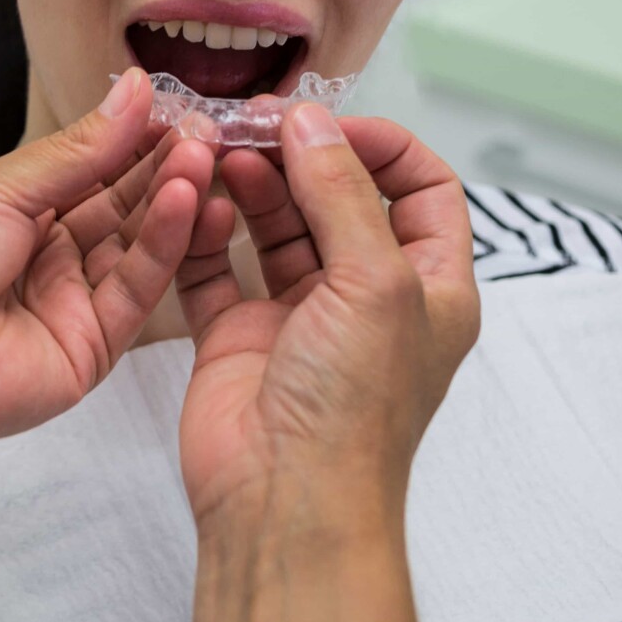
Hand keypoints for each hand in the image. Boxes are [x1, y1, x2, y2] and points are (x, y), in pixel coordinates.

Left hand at [0, 67, 218, 453]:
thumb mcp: (4, 187)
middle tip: (211, 130)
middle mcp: (53, 255)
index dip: (138, 140)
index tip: (183, 108)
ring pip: (139, 245)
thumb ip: (80, 148)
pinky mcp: (95, 346)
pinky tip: (186, 200)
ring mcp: (76, 301)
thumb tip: (138, 89)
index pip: (95, 170)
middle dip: (166, 166)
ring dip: (173, 200)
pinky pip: (138, 289)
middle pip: (123, 206)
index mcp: (21, 212)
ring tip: (205, 156)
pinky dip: (164, 244)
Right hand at [176, 105, 479, 524]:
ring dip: (248, 183)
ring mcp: (298, 313)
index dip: (379, 145)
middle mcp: (363, 295)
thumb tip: (313, 124)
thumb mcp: (373, 283)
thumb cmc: (351, 415)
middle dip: (297, 154)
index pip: (420, 189)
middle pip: (335, 197)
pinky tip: (194, 202)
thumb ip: (342, 193)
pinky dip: (203, 229)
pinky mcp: (237, 331)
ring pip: (272, 223)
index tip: (327, 122)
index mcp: (426, 287)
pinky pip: (216, 263)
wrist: (283, 499)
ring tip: (218, 150)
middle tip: (254, 123)